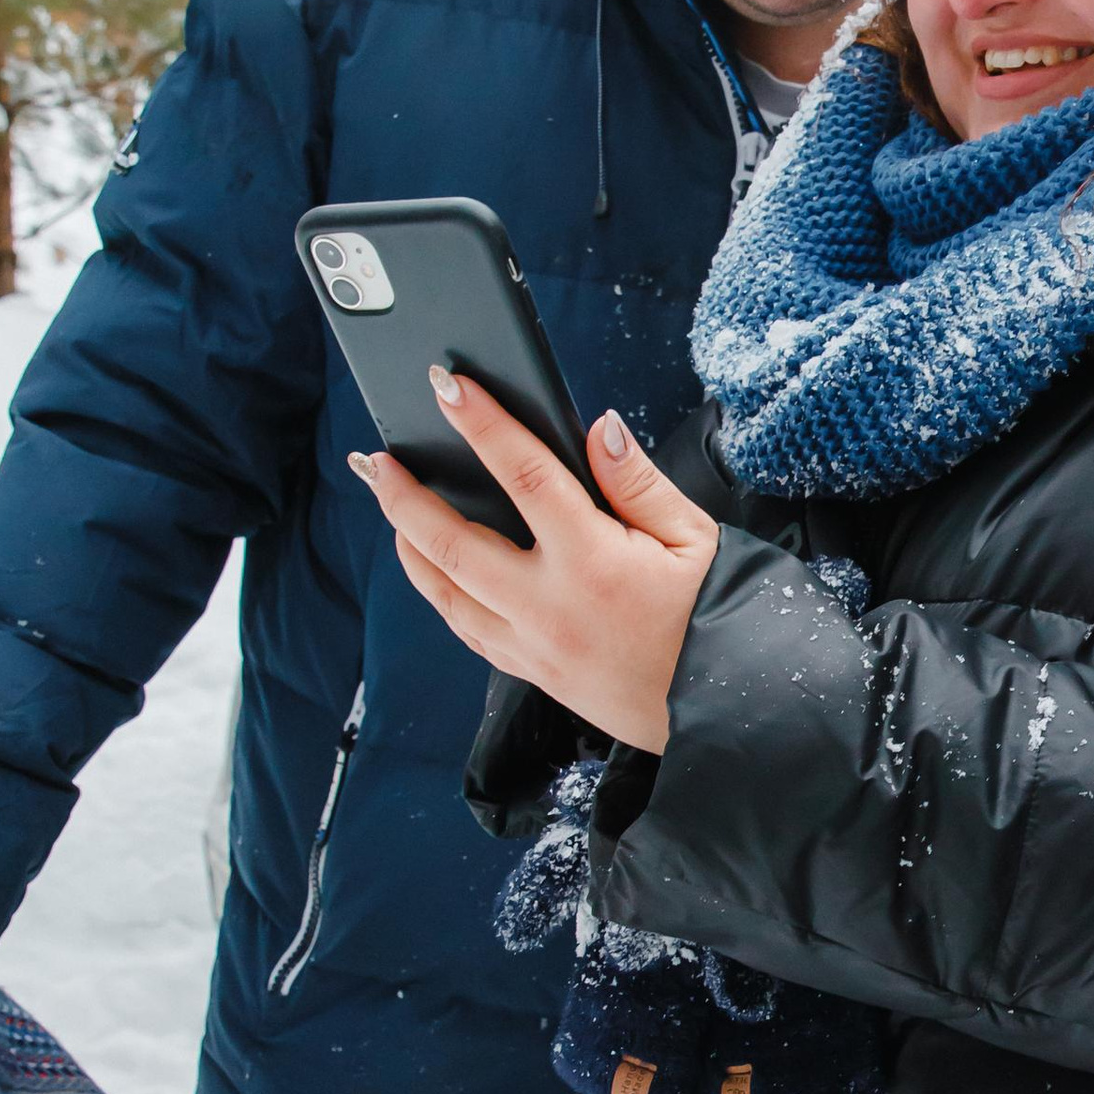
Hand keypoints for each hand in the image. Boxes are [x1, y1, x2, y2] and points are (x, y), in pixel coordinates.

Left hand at [356, 376, 719, 753]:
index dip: (484, 425)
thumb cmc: (709, 615)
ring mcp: (532, 643)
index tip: (449, 388)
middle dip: (406, 497)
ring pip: (445, 591)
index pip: (525, 476)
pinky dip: (439, 591)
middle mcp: (549, 604)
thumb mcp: (692, 537)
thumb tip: (599, 429)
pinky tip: (430, 566)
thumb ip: (639, 481)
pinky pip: (465, 628)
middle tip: (376, 461)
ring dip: (409, 546)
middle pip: (452, 543)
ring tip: (392, 505)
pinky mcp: (529, 669)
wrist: (717, 706)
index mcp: (593, 561)